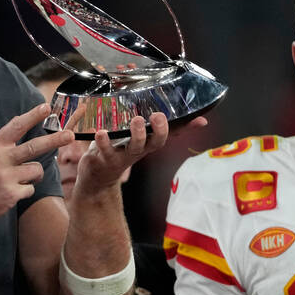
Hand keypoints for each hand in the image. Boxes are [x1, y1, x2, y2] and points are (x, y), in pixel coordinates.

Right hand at [0, 102, 72, 225]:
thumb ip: (1, 146)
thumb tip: (21, 130)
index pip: (16, 127)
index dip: (32, 116)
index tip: (46, 107)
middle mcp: (0, 159)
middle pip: (34, 147)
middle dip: (55, 140)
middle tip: (70, 135)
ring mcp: (6, 177)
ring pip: (36, 170)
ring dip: (33, 175)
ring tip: (18, 179)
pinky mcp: (11, 194)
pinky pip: (30, 189)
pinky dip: (24, 191)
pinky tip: (9, 193)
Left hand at [74, 112, 207, 193]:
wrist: (97, 178)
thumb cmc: (120, 152)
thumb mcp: (140, 140)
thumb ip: (158, 128)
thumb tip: (197, 120)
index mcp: (146, 144)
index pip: (166, 136)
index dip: (181, 128)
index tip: (192, 118)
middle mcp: (137, 151)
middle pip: (153, 143)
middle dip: (158, 131)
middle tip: (157, 116)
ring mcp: (121, 156)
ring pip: (133, 147)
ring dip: (137, 135)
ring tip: (136, 120)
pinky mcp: (103, 159)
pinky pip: (104, 150)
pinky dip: (102, 141)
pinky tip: (100, 132)